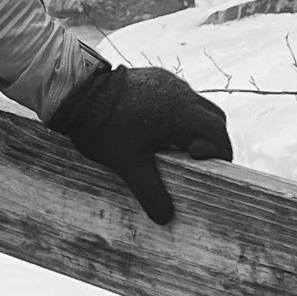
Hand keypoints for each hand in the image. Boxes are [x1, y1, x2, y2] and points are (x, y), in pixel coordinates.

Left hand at [48, 63, 231, 225]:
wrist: (77, 93)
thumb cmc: (104, 128)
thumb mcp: (129, 166)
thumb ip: (151, 193)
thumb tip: (166, 219)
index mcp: (182, 112)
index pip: (218, 133)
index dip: (220, 153)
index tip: (209, 168)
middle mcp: (181, 92)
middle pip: (213, 118)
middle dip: (210, 140)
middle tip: (194, 160)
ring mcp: (167, 81)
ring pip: (195, 105)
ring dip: (192, 126)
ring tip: (172, 147)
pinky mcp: (153, 76)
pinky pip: (176, 96)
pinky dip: (176, 114)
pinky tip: (154, 130)